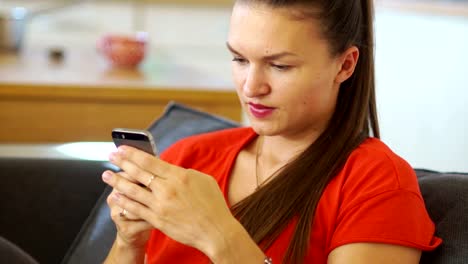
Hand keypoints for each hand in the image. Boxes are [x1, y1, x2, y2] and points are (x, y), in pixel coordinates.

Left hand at [102, 146, 237, 258]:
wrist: (216, 231)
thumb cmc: (213, 204)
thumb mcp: (202, 180)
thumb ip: (183, 173)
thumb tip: (168, 169)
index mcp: (179, 176)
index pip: (150, 161)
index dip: (133, 153)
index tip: (121, 148)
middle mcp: (167, 189)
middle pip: (138, 173)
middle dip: (121, 163)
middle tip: (110, 156)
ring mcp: (161, 205)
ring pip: (133, 191)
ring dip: (117, 182)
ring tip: (106, 175)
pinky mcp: (158, 220)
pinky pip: (136, 209)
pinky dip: (124, 202)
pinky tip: (115, 196)